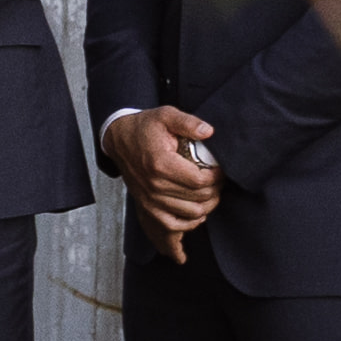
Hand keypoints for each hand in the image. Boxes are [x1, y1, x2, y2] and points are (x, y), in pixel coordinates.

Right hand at [113, 104, 218, 252]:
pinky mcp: (148, 207)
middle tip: (218, 180)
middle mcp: (155, 185)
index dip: (216, 177)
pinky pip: (175, 224)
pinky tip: (198, 210)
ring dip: (207, 205)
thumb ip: (188, 122)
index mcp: (161, 163)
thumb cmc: (144, 128)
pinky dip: (190, 222)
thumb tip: (209, 131)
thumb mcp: (166, 115)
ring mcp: (150, 199)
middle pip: (198, 198)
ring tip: (211, 192)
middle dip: (215, 190)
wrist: (120, 139)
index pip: (199, 181)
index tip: (220, 170)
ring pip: (191, 213)